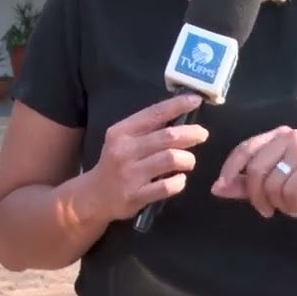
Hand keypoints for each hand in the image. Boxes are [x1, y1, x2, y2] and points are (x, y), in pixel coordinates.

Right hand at [87, 93, 208, 221]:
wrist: (94, 196)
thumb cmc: (115, 163)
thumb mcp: (123, 140)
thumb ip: (147, 129)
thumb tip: (179, 113)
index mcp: (122, 132)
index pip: (154, 113)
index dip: (177, 105)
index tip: (196, 99)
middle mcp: (124, 150)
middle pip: (167, 137)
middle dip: (190, 134)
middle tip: (202, 134)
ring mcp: (130, 174)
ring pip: (170, 159)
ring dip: (187, 159)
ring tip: (189, 161)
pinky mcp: (136, 196)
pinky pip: (167, 186)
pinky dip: (179, 182)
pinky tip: (180, 179)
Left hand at [211, 126, 296, 222]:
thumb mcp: (267, 188)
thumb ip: (241, 186)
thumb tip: (216, 188)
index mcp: (276, 137)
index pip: (244, 149)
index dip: (230, 168)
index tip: (221, 186)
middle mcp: (289, 136)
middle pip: (255, 169)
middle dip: (256, 196)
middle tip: (266, 210)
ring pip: (271, 183)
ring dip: (277, 203)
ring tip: (290, 204)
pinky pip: (288, 191)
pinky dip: (292, 205)